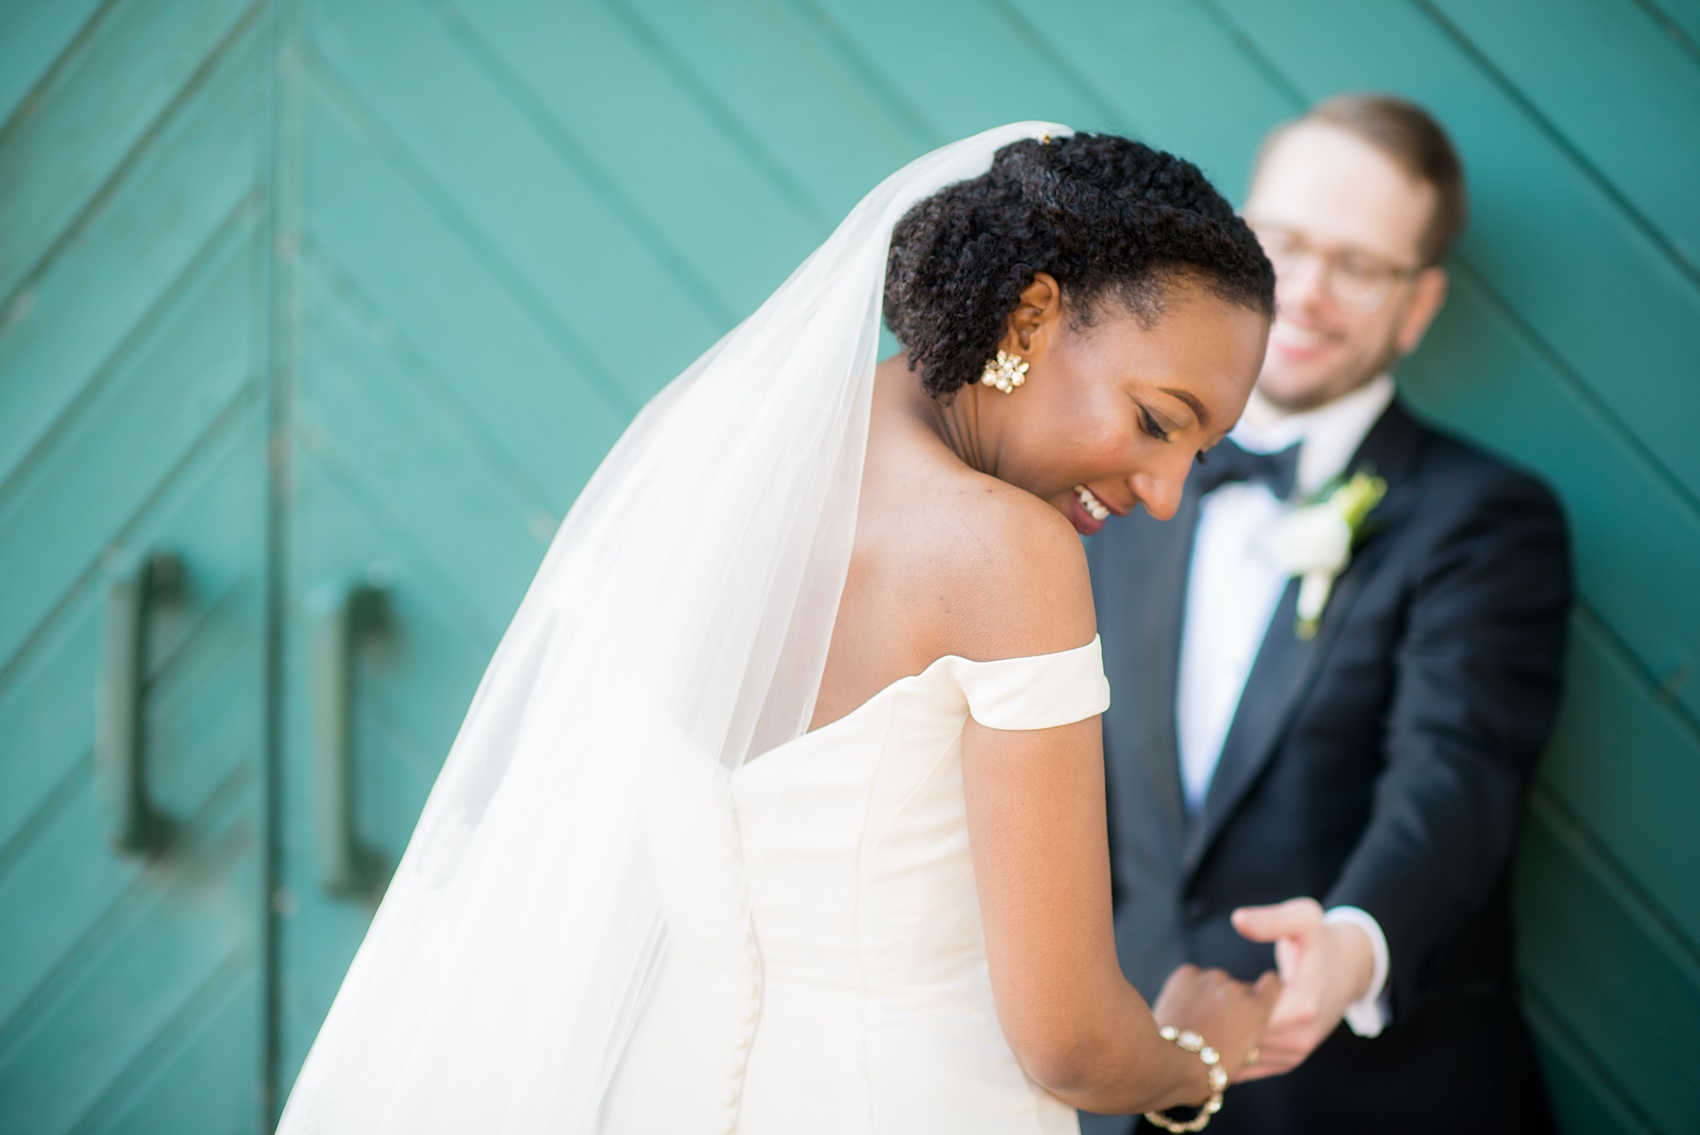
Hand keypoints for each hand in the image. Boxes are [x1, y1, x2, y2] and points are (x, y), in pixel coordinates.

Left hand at [1150, 964, 1281, 1085]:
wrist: (1171, 1063)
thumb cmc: (1208, 1070)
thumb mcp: (1243, 1055)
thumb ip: (1247, 1030)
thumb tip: (1241, 1023)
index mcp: (1256, 1010)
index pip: (1271, 984)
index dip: (1264, 991)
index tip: (1255, 998)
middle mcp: (1236, 988)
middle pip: (1239, 988)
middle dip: (1230, 1001)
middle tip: (1213, 1023)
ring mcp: (1211, 978)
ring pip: (1214, 983)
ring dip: (1208, 995)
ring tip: (1193, 1019)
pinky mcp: (1187, 973)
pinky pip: (1193, 978)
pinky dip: (1188, 989)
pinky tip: (1180, 1009)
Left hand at [1230, 897, 1374, 1081]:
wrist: (1350, 967)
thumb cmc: (1321, 939)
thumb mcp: (1302, 919)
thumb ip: (1270, 920)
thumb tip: (1238, 919)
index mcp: (1303, 1005)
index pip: (1248, 1018)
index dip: (1223, 1004)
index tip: (1213, 985)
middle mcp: (1301, 1037)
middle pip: (1243, 1041)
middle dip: (1219, 1024)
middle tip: (1206, 1001)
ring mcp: (1296, 1053)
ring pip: (1244, 1057)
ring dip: (1224, 1037)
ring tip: (1213, 1012)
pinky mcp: (1289, 1059)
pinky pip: (1251, 1065)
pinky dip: (1232, 1051)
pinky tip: (1221, 1026)